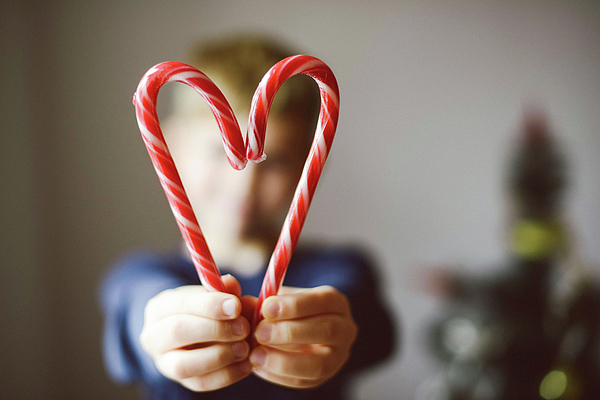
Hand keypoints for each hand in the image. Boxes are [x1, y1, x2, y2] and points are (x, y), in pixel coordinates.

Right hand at [139, 275, 251, 390]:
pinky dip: (227, 375)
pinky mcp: (182, 382)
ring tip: (244, 348)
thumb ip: (223, 289)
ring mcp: (164, 363)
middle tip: (244, 328)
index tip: (236, 306)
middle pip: (178, 332)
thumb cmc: (206, 309)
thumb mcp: (211, 294)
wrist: (196, 333)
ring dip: (219, 356)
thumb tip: (231, 284)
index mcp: (160, 307)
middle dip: (215, 329)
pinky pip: (201, 383)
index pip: (181, 304)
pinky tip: (245, 364)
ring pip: (184, 365)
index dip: (210, 305)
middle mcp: (154, 336)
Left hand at [248, 285, 357, 387]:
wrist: (296, 332)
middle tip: (259, 332)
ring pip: (319, 364)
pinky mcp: (323, 378)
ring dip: (284, 360)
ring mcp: (338, 357)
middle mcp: (345, 329)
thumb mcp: (278, 300)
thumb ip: (262, 302)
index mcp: (336, 302)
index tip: (267, 307)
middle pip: (326, 331)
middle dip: (290, 332)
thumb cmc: (285, 311)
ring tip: (255, 354)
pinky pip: (304, 381)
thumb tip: (242, 305)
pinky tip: (258, 366)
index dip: (295, 305)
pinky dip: (278, 375)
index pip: (322, 301)